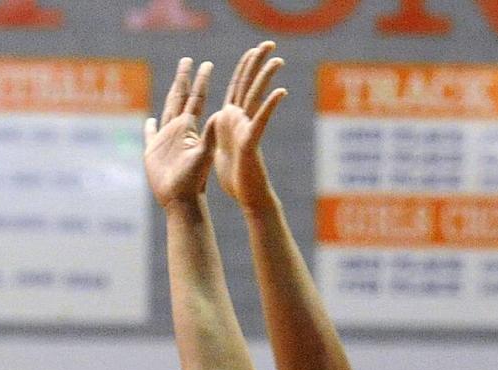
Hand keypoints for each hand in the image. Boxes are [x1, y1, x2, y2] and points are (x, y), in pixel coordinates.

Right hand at [144, 56, 217, 206]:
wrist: (181, 201)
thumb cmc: (194, 182)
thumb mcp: (203, 155)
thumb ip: (210, 135)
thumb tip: (221, 113)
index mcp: (190, 128)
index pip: (196, 98)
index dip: (201, 81)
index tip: (207, 63)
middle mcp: (178, 130)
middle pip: (180, 98)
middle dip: (184, 79)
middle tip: (188, 60)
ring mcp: (166, 140)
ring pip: (167, 110)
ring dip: (170, 95)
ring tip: (174, 81)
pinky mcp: (153, 152)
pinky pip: (151, 134)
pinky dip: (150, 126)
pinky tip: (150, 119)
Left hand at [214, 41, 286, 210]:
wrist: (245, 197)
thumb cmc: (234, 177)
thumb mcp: (218, 149)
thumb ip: (217, 133)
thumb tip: (216, 123)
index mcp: (230, 120)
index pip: (237, 87)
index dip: (244, 68)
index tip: (252, 50)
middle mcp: (240, 121)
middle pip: (248, 86)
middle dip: (257, 64)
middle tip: (268, 44)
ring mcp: (247, 130)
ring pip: (256, 99)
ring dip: (266, 79)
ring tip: (277, 60)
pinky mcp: (251, 143)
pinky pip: (261, 122)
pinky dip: (270, 106)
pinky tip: (280, 92)